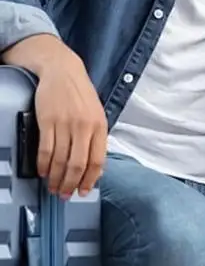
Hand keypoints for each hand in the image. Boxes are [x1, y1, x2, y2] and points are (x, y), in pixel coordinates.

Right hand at [4, 36, 107, 197]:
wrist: (63, 71)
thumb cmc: (81, 95)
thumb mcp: (96, 114)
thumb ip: (96, 137)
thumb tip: (94, 166)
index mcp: (101, 126)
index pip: (98, 160)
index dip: (90, 180)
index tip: (83, 192)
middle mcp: (85, 126)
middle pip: (78, 164)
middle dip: (70, 184)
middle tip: (63, 194)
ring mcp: (66, 124)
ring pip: (60, 160)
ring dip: (55, 177)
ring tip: (52, 186)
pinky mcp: (48, 120)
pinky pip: (45, 149)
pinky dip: (43, 164)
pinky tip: (42, 171)